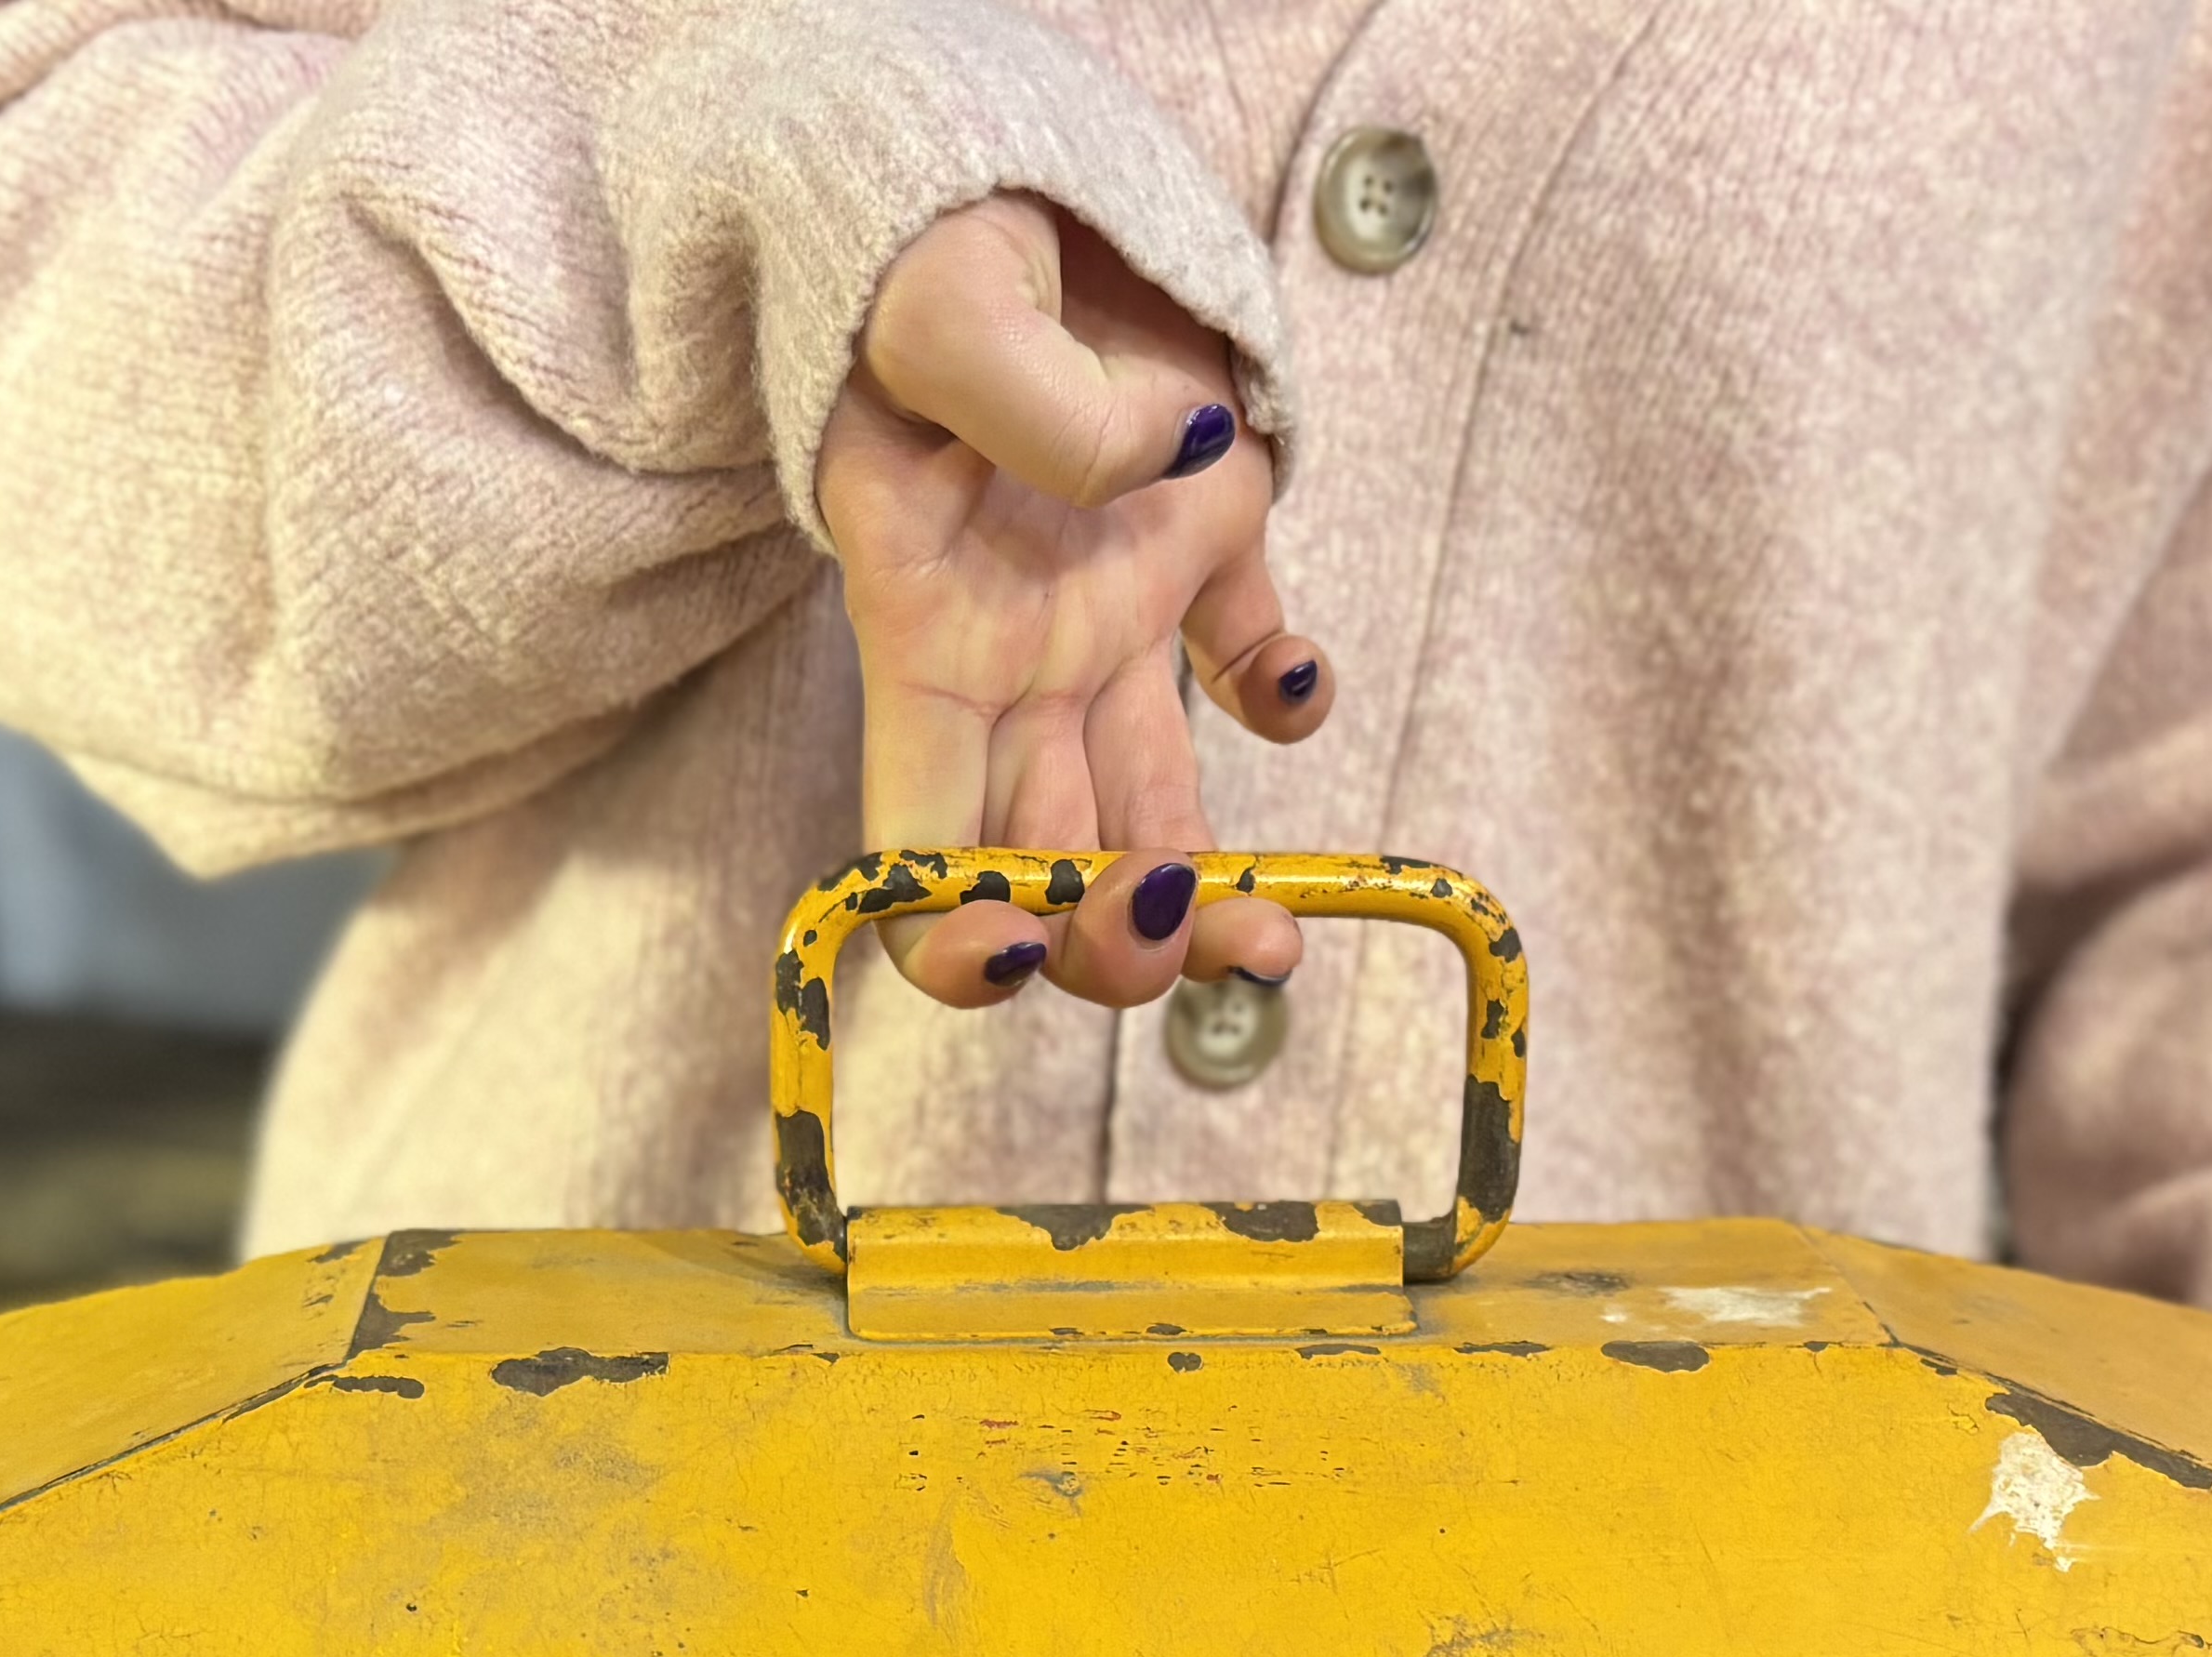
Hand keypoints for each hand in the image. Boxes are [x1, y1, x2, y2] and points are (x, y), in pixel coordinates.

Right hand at [816, 193, 1330, 1007]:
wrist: (990, 152)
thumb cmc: (926, 226)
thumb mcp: (947, 300)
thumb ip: (1033, 401)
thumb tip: (1167, 464)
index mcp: (921, 637)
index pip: (910, 849)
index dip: (951, 934)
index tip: (1020, 950)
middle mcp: (1010, 664)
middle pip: (1049, 872)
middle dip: (1113, 947)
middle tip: (1191, 935)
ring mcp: (1106, 619)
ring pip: (1154, 819)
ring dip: (1213, 899)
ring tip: (1279, 933)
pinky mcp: (1200, 548)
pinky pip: (1251, 668)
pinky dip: (1290, 700)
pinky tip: (1301, 687)